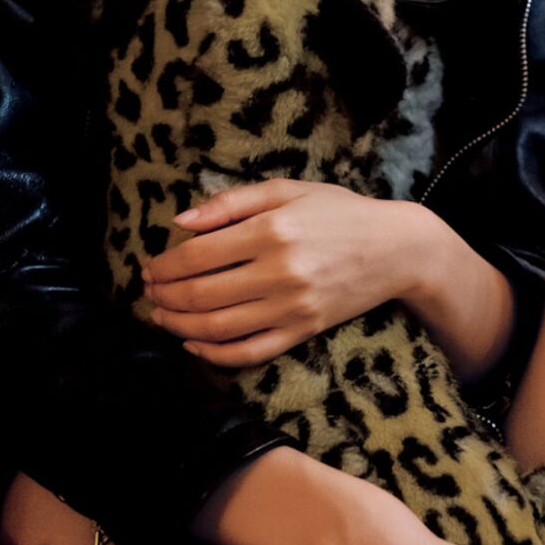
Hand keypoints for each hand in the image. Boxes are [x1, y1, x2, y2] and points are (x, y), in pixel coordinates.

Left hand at [142, 179, 418, 365]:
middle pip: (200, 294)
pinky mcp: (303, 331)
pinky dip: (214, 354)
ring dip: (178, 324)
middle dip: (163, 295)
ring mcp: (291, 307)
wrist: (397, 250)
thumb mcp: (287, 190)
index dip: (163, 265)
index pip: (197, 256)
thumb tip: (180, 222)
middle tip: (147, 291)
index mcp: (272, 230)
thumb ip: (231, 202)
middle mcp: (280, 272)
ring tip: (160, 315)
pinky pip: (249, 351)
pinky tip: (193, 342)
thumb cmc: (340, 212)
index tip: (150, 266)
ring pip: (217, 327)